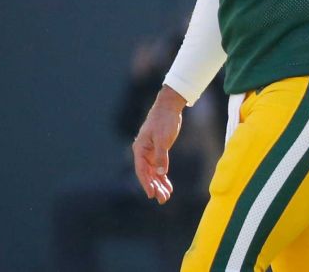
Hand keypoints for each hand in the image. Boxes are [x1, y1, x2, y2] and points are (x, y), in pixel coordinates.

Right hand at [132, 86, 185, 203]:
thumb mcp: (162, 138)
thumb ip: (161, 155)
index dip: (146, 183)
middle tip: (162, 199)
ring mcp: (151, 153)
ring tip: (165, 197)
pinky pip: (160, 168)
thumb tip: (161, 172)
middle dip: (155, 187)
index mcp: (140, 150)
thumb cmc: (163, 121)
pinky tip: (168, 186)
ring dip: (159, 184)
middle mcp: (143, 154)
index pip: (142, 171)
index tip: (151, 194)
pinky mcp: (159, 152)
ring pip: (154, 173)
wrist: (169, 108)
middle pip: (148, 174)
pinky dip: (163, 177)